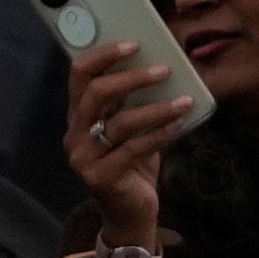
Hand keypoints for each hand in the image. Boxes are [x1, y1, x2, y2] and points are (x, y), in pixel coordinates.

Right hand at [61, 33, 193, 248]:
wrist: (130, 214)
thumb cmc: (132, 165)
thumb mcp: (130, 129)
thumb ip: (133, 103)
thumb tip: (162, 66)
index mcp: (78, 116)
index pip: (79, 75)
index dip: (104, 55)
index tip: (134, 43)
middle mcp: (75, 135)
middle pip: (96, 94)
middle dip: (133, 78)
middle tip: (165, 70)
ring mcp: (84, 158)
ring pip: (119, 122)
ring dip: (156, 108)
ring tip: (183, 100)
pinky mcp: (102, 178)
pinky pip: (134, 149)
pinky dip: (160, 134)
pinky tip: (180, 123)